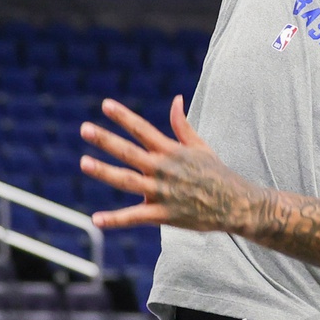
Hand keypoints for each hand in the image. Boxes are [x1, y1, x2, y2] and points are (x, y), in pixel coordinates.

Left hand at [79, 96, 260, 231]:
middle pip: (129, 152)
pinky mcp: (163, 214)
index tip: (105, 105)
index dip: (123, 116)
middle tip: (85, 129)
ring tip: (84, 162)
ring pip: (127, 180)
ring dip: (104, 172)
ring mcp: (162, 192)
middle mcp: (163, 169)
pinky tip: (96, 219)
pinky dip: (115, 220)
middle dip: (106, 140)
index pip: (142, 129)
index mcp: (171, 151)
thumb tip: (175, 99)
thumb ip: (182, 124)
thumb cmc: (215, 172)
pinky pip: (135, 217)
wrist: (235, 203)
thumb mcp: (199, 145)